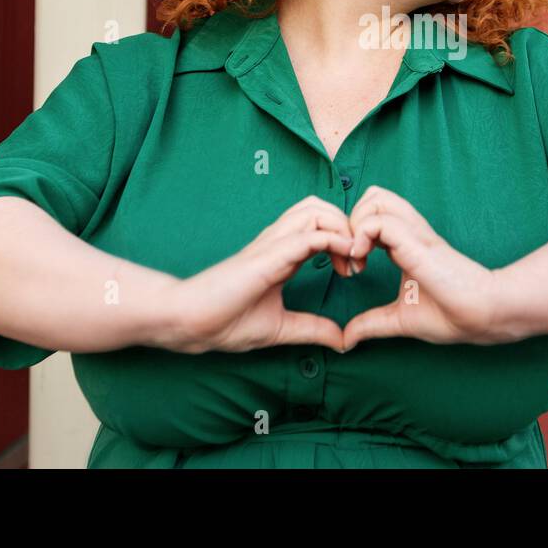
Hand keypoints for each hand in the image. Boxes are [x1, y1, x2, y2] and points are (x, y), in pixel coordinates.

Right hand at [154, 196, 357, 353]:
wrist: (190, 322)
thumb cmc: (225, 321)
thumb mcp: (282, 328)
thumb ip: (312, 329)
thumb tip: (342, 340)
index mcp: (283, 254)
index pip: (321, 225)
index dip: (346, 239)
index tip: (355, 270)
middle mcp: (278, 242)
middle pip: (321, 206)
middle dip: (348, 226)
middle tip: (357, 261)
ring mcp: (272, 245)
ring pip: (315, 210)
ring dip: (342, 228)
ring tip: (350, 260)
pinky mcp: (267, 256)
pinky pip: (306, 235)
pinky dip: (331, 240)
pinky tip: (343, 259)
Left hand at [339, 186, 514, 350]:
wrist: (482, 316)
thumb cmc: (451, 315)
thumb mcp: (399, 319)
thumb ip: (371, 323)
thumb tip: (347, 340)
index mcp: (405, 245)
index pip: (373, 216)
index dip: (352, 235)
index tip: (351, 269)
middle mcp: (409, 233)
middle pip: (374, 196)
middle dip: (351, 220)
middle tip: (352, 256)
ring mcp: (414, 235)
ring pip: (376, 199)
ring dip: (356, 224)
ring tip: (357, 256)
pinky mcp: (417, 244)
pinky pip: (380, 221)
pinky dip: (361, 235)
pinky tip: (362, 260)